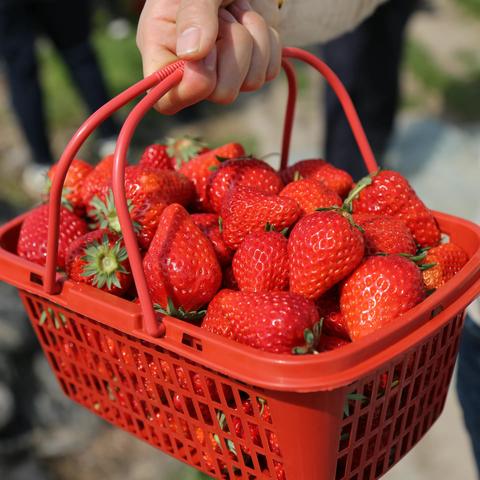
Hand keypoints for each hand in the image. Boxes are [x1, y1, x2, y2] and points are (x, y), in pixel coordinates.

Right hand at [136, 0, 281, 113]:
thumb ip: (193, 15)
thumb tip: (193, 53)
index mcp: (161, 52)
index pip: (167, 101)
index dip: (192, 87)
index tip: (205, 53)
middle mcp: (191, 72)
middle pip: (221, 93)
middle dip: (231, 50)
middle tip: (224, 18)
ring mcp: (222, 75)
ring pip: (250, 83)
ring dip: (251, 40)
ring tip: (236, 13)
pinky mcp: (249, 71)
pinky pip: (267, 72)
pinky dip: (267, 43)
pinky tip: (250, 21)